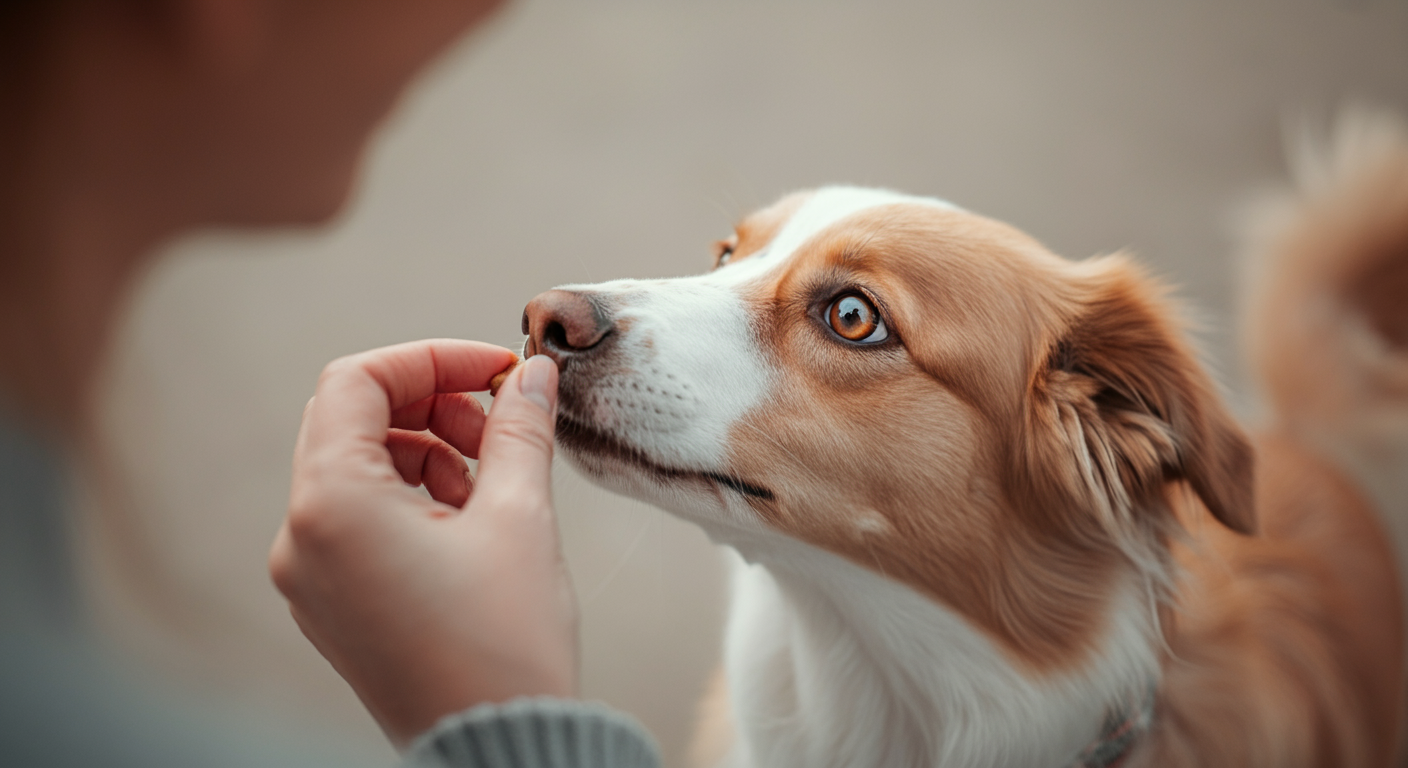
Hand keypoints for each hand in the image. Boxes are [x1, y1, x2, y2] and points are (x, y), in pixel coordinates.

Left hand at [268, 340, 574, 748]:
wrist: (499, 749)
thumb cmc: (505, 647)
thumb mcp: (521, 517)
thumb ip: (519, 429)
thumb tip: (532, 376)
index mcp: (333, 505)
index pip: (357, 382)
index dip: (431, 359)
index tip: (495, 370)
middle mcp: (301, 537)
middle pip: (351, 422)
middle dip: (432, 405)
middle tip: (499, 422)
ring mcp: (309, 576)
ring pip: (356, 468)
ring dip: (425, 451)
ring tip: (491, 479)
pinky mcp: (330, 604)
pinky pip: (356, 518)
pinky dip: (410, 496)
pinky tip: (470, 519)